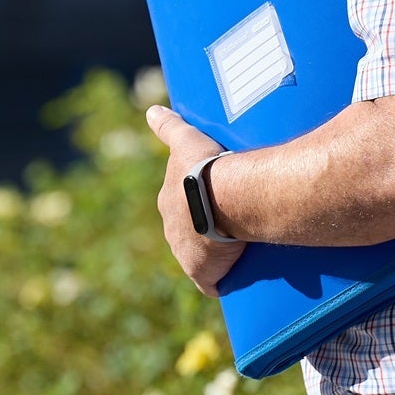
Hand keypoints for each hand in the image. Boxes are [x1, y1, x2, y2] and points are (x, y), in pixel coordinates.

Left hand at [145, 105, 245, 296]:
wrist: (223, 197)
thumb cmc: (206, 166)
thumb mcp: (185, 140)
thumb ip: (169, 127)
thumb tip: (151, 111)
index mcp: (169, 203)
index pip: (180, 207)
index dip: (197, 205)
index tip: (215, 202)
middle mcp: (172, 231)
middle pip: (190, 234)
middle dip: (206, 231)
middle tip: (234, 223)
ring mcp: (186, 255)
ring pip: (201, 257)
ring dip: (217, 255)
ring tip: (242, 248)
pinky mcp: (203, 274)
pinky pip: (213, 282)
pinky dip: (222, 280)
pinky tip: (237, 277)